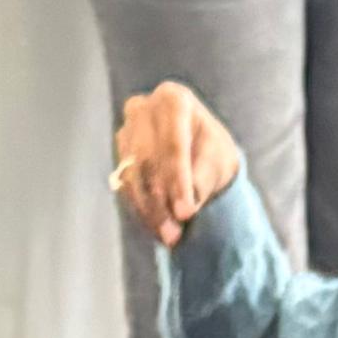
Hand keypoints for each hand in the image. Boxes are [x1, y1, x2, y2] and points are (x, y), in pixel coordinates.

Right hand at [111, 81, 243, 247]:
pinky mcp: (119, 155)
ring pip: (133, 176)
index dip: (178, 182)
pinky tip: (158, 229)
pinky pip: (126, 187)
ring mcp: (126, 130)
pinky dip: (142, 210)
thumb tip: (185, 207)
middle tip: (176, 235)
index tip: (186, 213)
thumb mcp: (218, 161)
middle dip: (162, 202)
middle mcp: (143, 109)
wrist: (195, 149)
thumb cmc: (211, 150)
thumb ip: (202, 178)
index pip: (173, 144)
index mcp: (173, 100)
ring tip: (170, 238)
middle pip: (147, 161)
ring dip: (150, 212)